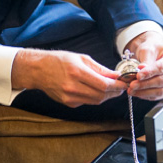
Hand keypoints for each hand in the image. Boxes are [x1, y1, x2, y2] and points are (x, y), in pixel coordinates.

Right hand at [13, 49, 127, 107]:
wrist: (39, 70)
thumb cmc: (59, 60)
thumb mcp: (81, 58)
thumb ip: (100, 69)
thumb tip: (115, 76)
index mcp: (77, 72)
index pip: (103, 85)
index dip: (117, 86)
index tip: (124, 83)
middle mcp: (73, 87)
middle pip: (101, 95)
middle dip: (114, 92)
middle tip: (121, 87)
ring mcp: (69, 97)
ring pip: (96, 101)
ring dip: (106, 96)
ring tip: (112, 89)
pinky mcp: (68, 103)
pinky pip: (87, 102)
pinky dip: (95, 97)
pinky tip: (96, 90)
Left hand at [124, 32, 162, 101]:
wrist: (156, 54)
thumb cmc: (154, 49)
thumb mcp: (148, 49)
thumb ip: (146, 60)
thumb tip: (142, 69)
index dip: (150, 72)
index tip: (138, 75)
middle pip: (162, 81)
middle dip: (145, 84)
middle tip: (132, 84)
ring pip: (161, 91)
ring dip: (144, 92)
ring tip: (132, 89)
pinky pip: (159, 95)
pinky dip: (146, 95)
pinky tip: (137, 92)